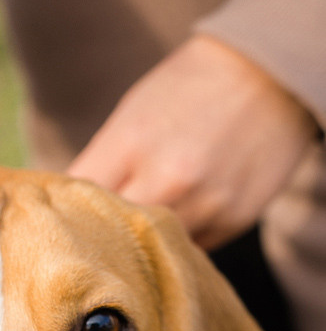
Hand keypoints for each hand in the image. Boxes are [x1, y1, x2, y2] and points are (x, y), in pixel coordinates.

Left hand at [68, 36, 316, 248]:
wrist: (268, 76)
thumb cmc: (187, 91)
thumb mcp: (132, 114)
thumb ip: (101, 166)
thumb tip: (67, 213)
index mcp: (129, 145)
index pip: (76, 204)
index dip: (65, 216)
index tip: (62, 223)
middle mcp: (166, 181)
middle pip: (110, 239)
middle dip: (100, 242)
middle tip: (96, 241)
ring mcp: (202, 206)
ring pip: (150, 254)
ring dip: (140, 249)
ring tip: (141, 232)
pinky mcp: (229, 223)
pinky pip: (187, 251)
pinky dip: (176, 244)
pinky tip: (181, 220)